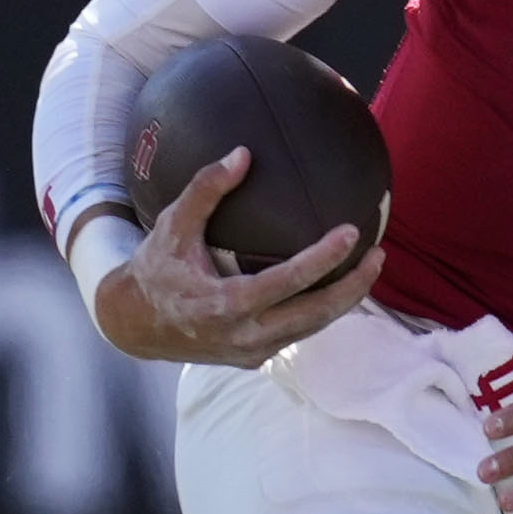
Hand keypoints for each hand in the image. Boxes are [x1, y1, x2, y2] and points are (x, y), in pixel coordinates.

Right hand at [86, 147, 380, 367]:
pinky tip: (338, 286)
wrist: (134, 325)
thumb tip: (242, 153)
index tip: (351, 233)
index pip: (287, 283)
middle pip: (315, 315)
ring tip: (369, 268)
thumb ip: (205, 189)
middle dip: (353, 287)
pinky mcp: (253, 359)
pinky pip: (297, 333)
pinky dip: (320, 311)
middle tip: (378, 255)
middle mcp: (244, 336)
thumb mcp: (172, 225)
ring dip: (344, 301)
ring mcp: (251, 353)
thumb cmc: (155, 269)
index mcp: (225, 305)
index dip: (323, 260)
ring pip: (312, 328)